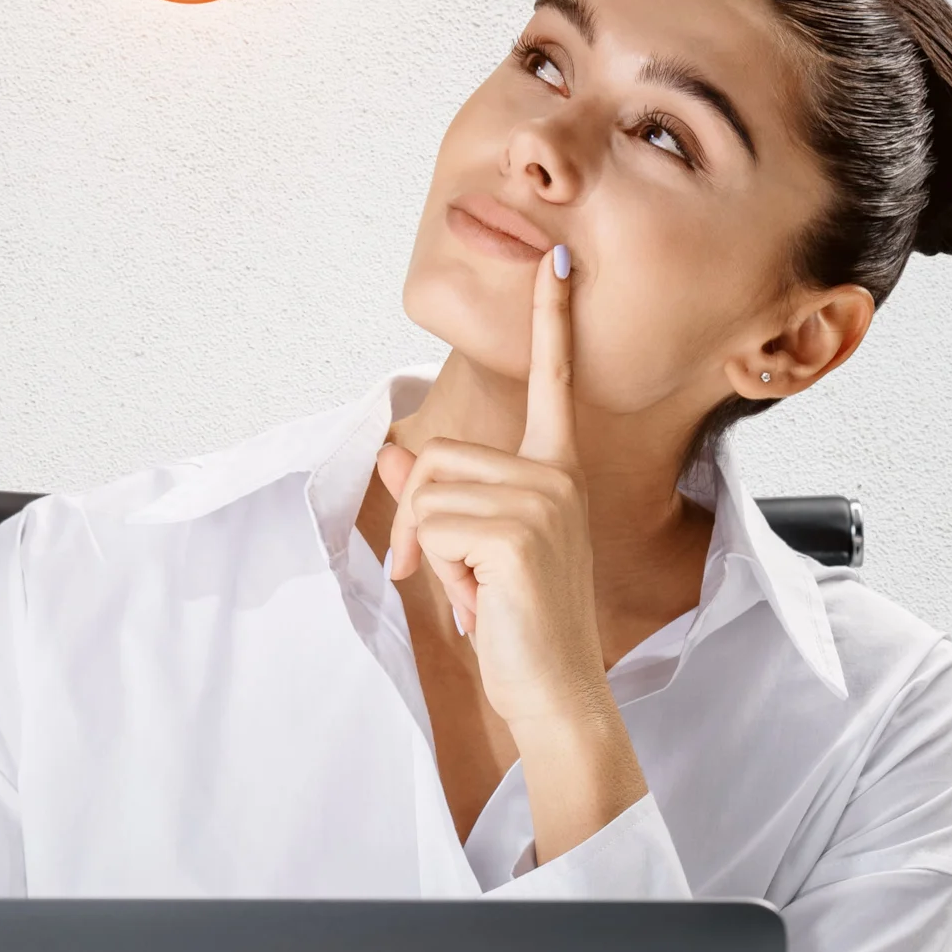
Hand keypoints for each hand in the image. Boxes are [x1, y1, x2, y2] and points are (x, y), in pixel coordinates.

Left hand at [376, 243, 614, 743]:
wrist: (554, 691)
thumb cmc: (521, 623)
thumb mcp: (474, 549)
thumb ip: (438, 493)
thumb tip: (393, 450)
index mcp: (557, 470)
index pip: (555, 382)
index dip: (552, 320)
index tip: (558, 260)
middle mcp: (558, 475)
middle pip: (440, 454)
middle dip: (424, 517)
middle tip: (450, 572)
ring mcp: (543, 500)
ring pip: (430, 489)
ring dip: (432, 549)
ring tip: (474, 589)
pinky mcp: (518, 531)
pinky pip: (435, 524)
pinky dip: (440, 566)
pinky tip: (479, 599)